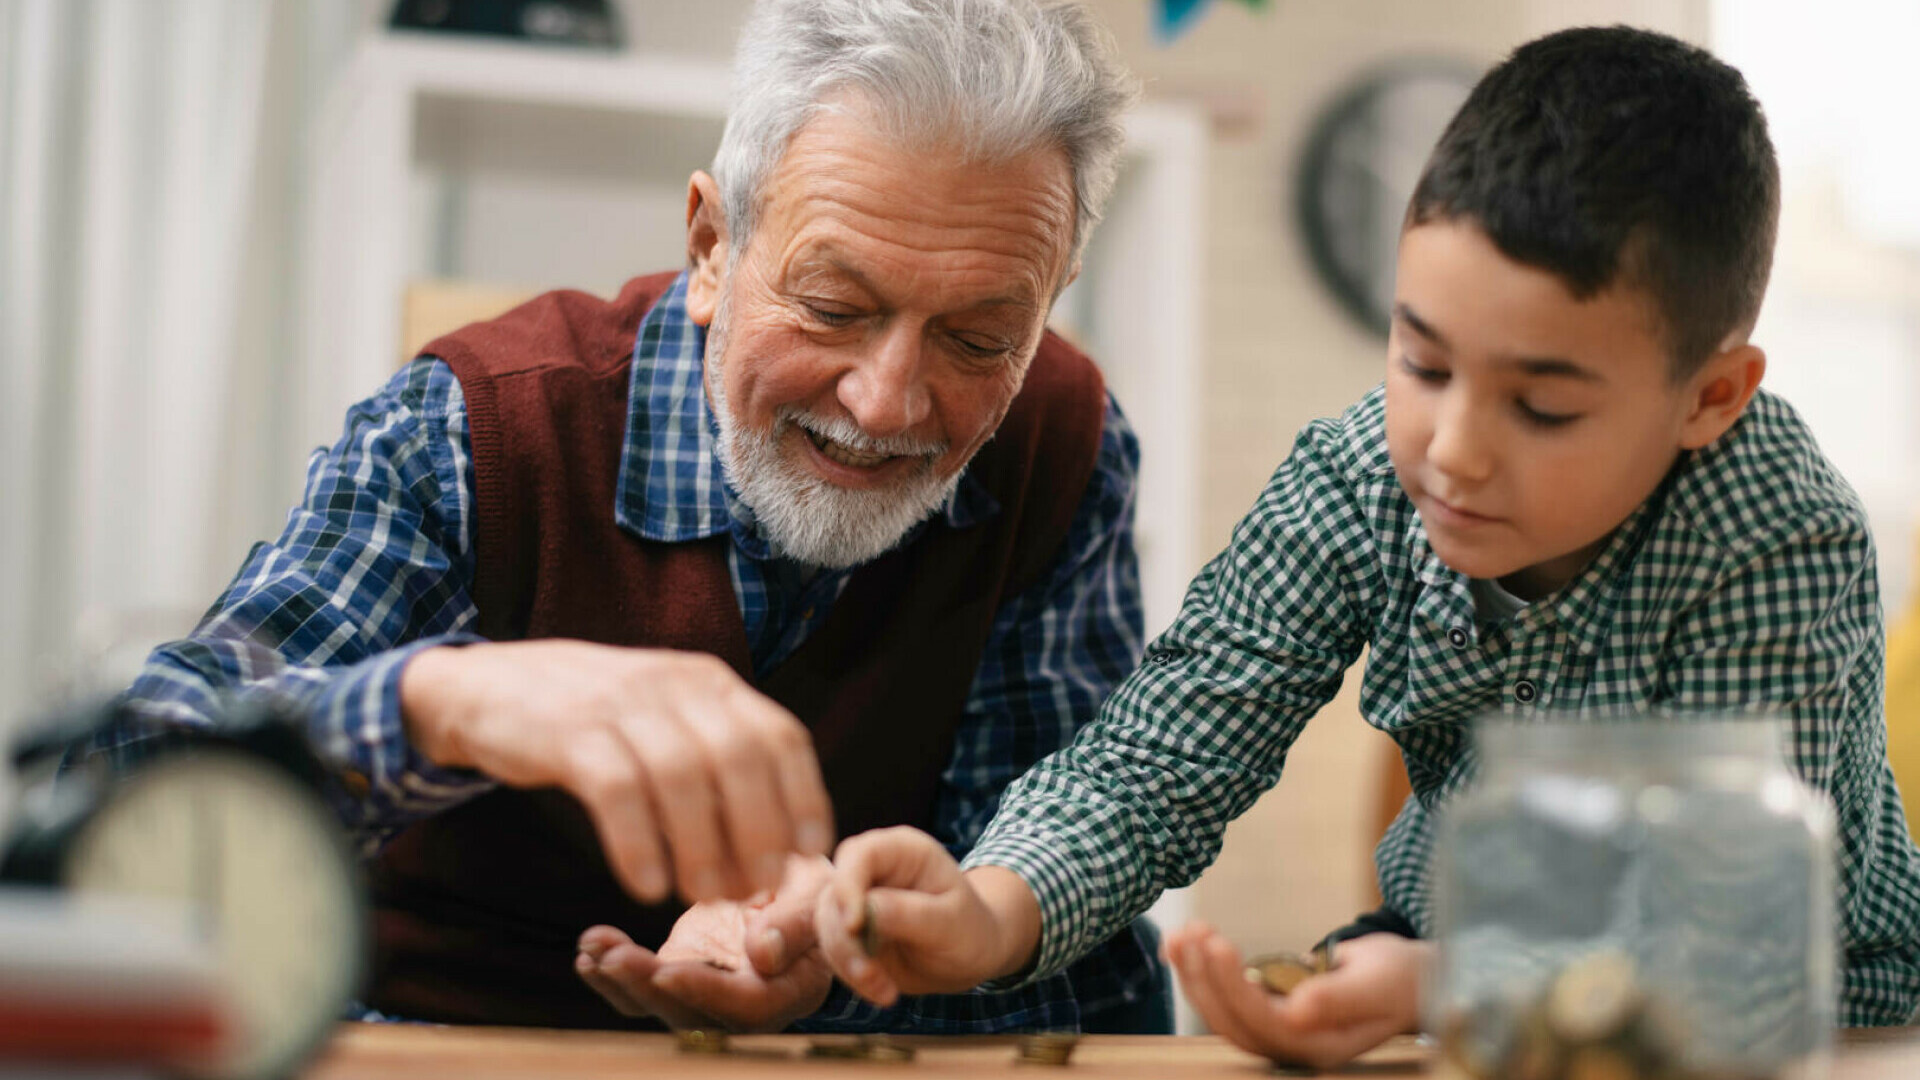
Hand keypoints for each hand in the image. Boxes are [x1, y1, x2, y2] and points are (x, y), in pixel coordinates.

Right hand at [400, 640, 833, 903]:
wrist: (489, 686)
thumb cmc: (594, 719)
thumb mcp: (665, 720)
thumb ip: (716, 763)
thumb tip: (776, 844)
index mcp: (709, 683)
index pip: (780, 734)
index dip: (804, 796)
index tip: (809, 853)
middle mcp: (674, 685)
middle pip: (740, 758)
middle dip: (758, 831)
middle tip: (755, 889)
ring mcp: (621, 704)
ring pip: (683, 777)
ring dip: (702, 845)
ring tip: (704, 896)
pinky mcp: (568, 731)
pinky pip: (617, 790)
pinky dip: (639, 843)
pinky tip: (646, 886)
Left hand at [576, 854, 833, 1030]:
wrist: (804, 893)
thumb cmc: (820, 891)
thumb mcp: (820, 894)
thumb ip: (795, 922)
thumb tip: (760, 954)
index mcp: (789, 989)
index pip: (746, 1007)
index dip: (706, 992)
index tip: (668, 969)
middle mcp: (746, 1005)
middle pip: (693, 1014)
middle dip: (647, 987)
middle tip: (613, 958)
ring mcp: (711, 993)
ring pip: (660, 1005)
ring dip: (621, 981)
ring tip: (592, 949)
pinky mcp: (686, 975)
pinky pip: (645, 988)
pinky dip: (613, 975)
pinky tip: (589, 952)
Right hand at [815, 826, 1041, 1006]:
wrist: (972, 956)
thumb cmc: (970, 929)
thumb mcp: (951, 922)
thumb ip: (911, 914)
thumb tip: (865, 911)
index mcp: (903, 850)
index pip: (859, 854)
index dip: (848, 885)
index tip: (855, 925)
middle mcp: (875, 869)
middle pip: (834, 892)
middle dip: (845, 938)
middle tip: (870, 974)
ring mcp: (859, 900)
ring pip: (828, 925)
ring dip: (848, 962)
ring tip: (885, 991)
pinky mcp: (851, 931)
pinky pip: (835, 950)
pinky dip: (852, 975)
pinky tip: (884, 992)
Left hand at [1166, 925, 1425, 1070]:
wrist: (1406, 979)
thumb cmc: (1400, 980)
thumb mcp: (1379, 985)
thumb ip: (1340, 999)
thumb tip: (1297, 1010)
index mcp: (1321, 1048)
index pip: (1265, 1025)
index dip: (1235, 989)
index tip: (1218, 945)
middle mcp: (1293, 1046)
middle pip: (1234, 1022)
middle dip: (1205, 978)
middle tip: (1193, 932)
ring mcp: (1278, 1031)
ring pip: (1221, 1012)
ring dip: (1194, 974)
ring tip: (1180, 933)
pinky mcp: (1267, 1010)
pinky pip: (1224, 997)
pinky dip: (1199, 970)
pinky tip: (1179, 943)